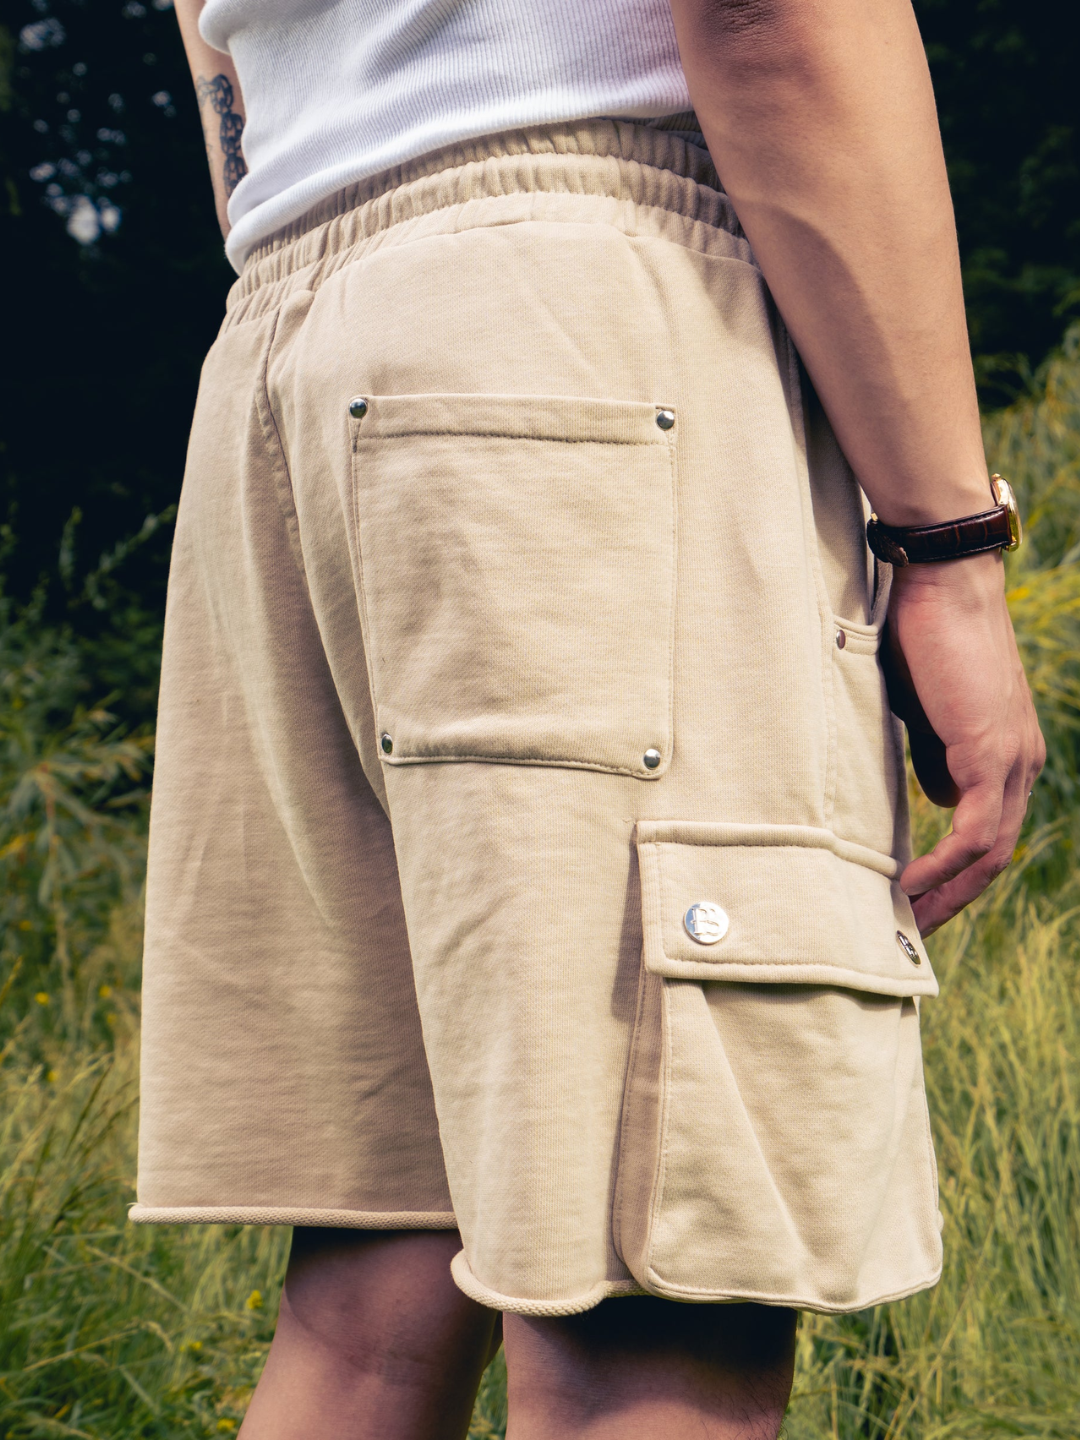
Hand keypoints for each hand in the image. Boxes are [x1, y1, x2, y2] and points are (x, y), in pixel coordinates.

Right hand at [881, 551, 1044, 934]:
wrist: (942, 581)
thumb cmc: (923, 634)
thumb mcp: (924, 711)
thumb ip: (933, 756)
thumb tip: (937, 801)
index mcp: (1006, 754)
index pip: (987, 834)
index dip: (953, 876)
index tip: (912, 903)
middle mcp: (1021, 764)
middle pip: (994, 857)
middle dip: (953, 901)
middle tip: (910, 935)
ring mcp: (1011, 761)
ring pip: (989, 854)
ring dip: (946, 895)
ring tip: (905, 923)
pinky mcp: (991, 753)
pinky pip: (974, 832)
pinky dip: (943, 865)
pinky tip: (909, 886)